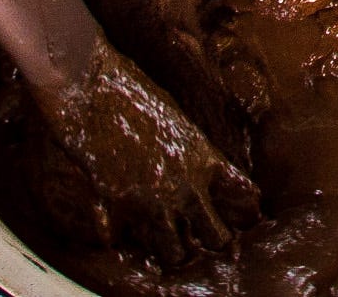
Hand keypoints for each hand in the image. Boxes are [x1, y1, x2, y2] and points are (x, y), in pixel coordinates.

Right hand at [39, 41, 260, 265]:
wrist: (92, 86)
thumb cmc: (132, 90)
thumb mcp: (173, 116)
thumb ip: (187, 149)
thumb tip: (192, 168)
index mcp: (202, 157)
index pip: (238, 192)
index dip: (243, 205)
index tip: (244, 210)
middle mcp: (184, 185)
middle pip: (214, 236)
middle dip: (211, 239)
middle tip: (202, 236)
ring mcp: (151, 200)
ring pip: (174, 251)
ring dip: (171, 249)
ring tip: (166, 244)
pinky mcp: (115, 205)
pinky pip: (121, 237)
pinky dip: (118, 235)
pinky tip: (114, 231)